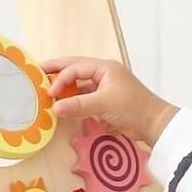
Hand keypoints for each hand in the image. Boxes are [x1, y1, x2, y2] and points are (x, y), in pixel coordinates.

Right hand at [43, 56, 177, 145]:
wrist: (154, 123)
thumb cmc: (133, 108)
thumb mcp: (103, 104)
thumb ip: (78, 105)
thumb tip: (55, 108)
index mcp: (104, 67)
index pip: (75, 68)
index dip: (60, 79)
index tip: (50, 93)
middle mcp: (104, 73)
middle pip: (75, 68)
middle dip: (57, 71)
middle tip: (37, 71)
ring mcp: (105, 87)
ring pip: (79, 83)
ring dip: (65, 88)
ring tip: (47, 91)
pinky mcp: (106, 100)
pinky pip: (85, 96)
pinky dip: (74, 100)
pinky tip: (64, 105)